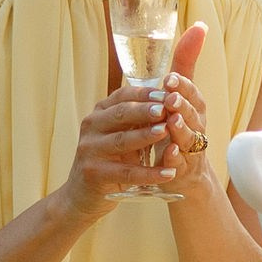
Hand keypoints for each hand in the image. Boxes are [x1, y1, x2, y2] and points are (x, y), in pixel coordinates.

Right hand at [66, 20, 208, 213]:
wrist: (84, 195)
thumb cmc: (113, 158)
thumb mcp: (127, 130)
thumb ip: (148, 106)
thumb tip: (177, 66)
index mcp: (102, 111)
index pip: (125, 95)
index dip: (148, 92)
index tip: (172, 89)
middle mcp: (92, 126)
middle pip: (122, 113)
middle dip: (147, 109)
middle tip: (170, 107)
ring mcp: (89, 150)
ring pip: (121, 141)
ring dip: (146, 137)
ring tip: (167, 133)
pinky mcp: (94, 175)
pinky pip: (125, 173)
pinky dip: (149, 173)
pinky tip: (169, 173)